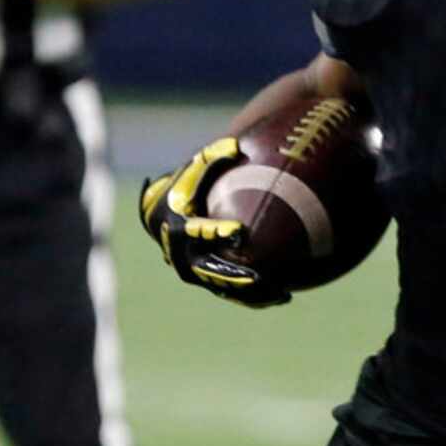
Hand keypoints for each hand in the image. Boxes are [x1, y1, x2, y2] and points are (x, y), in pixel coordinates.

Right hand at [137, 138, 291, 306]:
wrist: (162, 216)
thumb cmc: (184, 187)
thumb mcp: (194, 169)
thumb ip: (213, 157)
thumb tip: (236, 146)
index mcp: (177, 227)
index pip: (198, 232)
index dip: (217, 233)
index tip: (239, 233)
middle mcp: (183, 256)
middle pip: (211, 271)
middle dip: (234, 277)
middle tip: (260, 277)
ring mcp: (196, 273)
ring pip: (225, 289)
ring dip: (251, 295)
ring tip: (281, 294)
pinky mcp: (208, 282)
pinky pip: (232, 295)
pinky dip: (255, 299)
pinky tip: (282, 297)